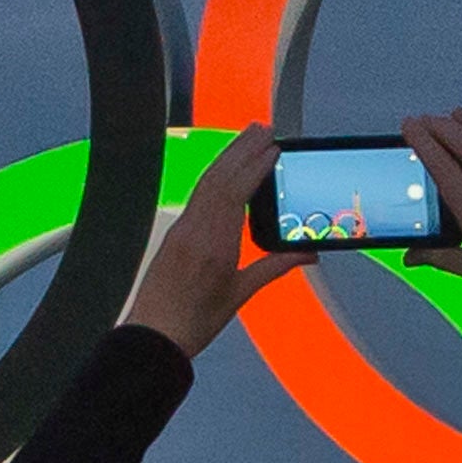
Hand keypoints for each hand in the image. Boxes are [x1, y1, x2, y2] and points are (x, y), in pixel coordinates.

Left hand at [118, 129, 317, 359]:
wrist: (153, 335)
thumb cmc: (196, 321)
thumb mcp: (240, 294)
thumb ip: (274, 267)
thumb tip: (309, 253)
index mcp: (214, 245)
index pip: (236, 193)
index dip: (255, 167)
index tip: (273, 148)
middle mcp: (195, 229)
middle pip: (220, 178)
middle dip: (242, 149)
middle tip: (264, 127)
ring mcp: (181, 228)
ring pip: (206, 182)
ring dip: (227, 156)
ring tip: (248, 136)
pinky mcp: (174, 232)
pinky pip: (197, 194)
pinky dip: (214, 174)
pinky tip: (225, 166)